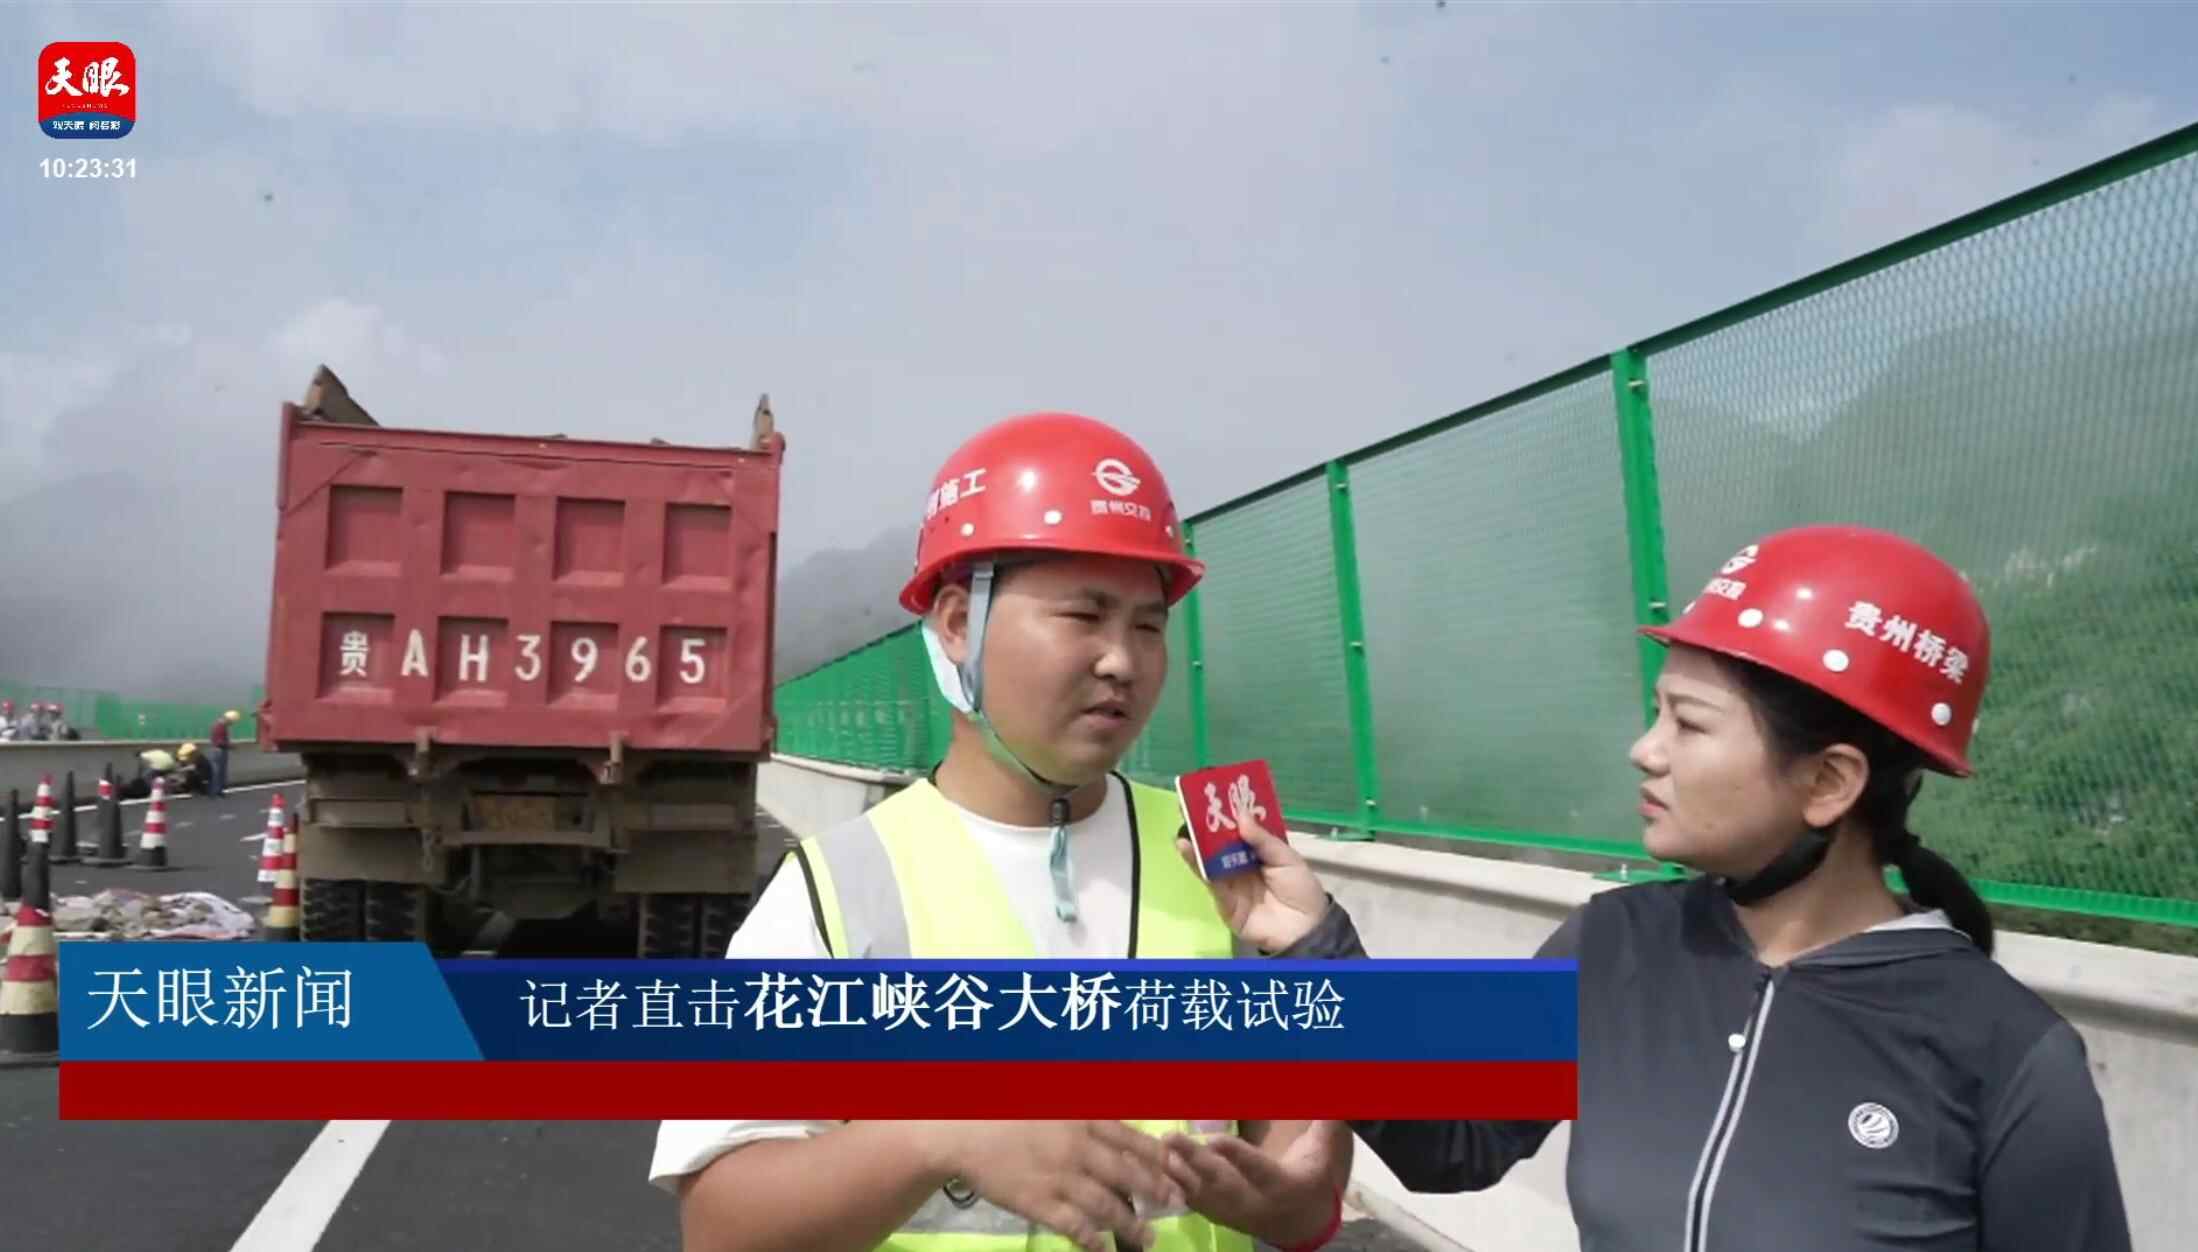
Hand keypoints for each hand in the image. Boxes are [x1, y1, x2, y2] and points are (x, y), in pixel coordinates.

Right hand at [923, 1120, 1183, 1251]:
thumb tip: (1126, 1120)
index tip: (1182, 1171)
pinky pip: (1073, 1227)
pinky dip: (1093, 1242)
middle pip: (1128, 1174)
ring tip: (1148, 1239)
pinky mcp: (1038, 1204)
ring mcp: (1058, 1178)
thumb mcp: (1054, 1100)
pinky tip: (1105, 1251)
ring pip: (1106, 1206)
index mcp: (1082, 1120)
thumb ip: (1089, 1112)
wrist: (963, 1135)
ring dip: (1131, 1224)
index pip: (1134, 1141)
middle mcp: (1077, 1149)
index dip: (1161, 1159)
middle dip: (1158, 1192)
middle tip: (1178, 1205)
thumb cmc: (1009, 1114)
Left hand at [1161, 1121, 1349, 1244]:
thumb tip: (1339, 1090)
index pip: (1258, 1171)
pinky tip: (1156, 1164)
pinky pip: (1192, 1202)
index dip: (1238, 1158)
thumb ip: (1326, 1121)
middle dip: (1195, 1162)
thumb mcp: (1322, 1153)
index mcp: (1281, 1185)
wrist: (1299, 1225)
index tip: (1216, 1140)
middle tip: (1171, 1136)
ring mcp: (1232, 1212)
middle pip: (1221, 1183)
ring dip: (1176, 1172)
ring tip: (1158, 1146)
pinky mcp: (1217, 1215)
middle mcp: (1253, 1202)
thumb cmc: (1310, 1179)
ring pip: (1201, 1194)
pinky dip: (1172, 1184)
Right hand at [1177, 812, 1330, 951]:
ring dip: (1196, 839)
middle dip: (1207, 822)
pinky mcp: (1223, 899)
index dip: (1229, 811)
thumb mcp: (1287, 859)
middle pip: (1221, 840)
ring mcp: (1231, 880)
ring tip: (1184, 820)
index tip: (1215, 792)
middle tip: (1190, 801)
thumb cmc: (1301, 890)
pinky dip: (1195, 862)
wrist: (1304, 929)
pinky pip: (1207, 878)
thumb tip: (1241, 816)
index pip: (1241, 827)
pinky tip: (1186, 847)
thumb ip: (1263, 839)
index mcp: (1260, 850)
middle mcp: (1242, 862)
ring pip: (1210, 857)